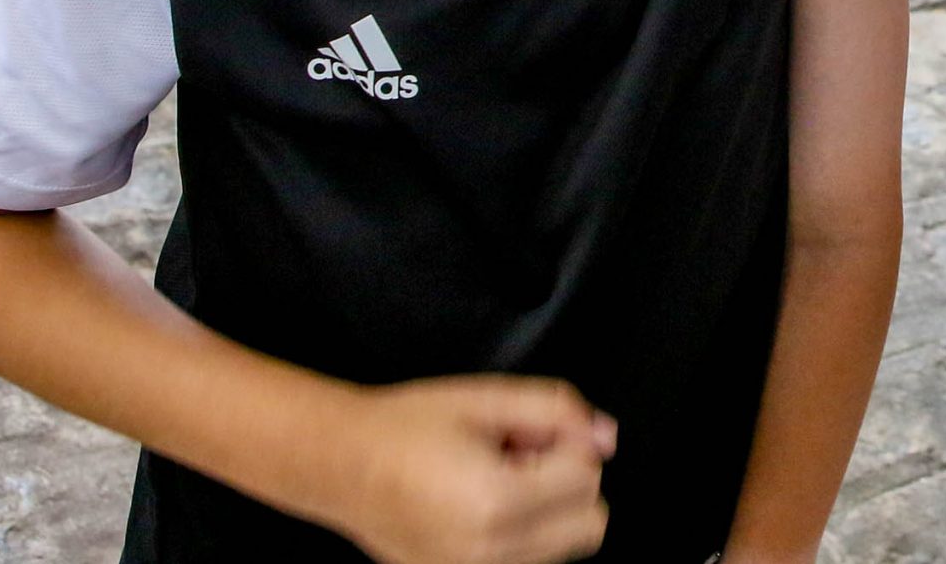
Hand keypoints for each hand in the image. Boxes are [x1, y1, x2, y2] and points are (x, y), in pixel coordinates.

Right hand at [330, 376, 614, 563]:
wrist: (341, 465)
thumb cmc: (402, 429)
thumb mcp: (487, 398)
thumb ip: (557, 411)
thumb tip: (605, 437)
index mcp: (496, 502)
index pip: (587, 476)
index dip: (568, 442)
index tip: (532, 433)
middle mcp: (488, 553)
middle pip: (590, 524)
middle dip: (567, 484)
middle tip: (522, 459)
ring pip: (564, 549)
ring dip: (548, 513)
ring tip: (498, 481)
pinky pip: (527, 563)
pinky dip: (524, 537)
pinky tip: (488, 508)